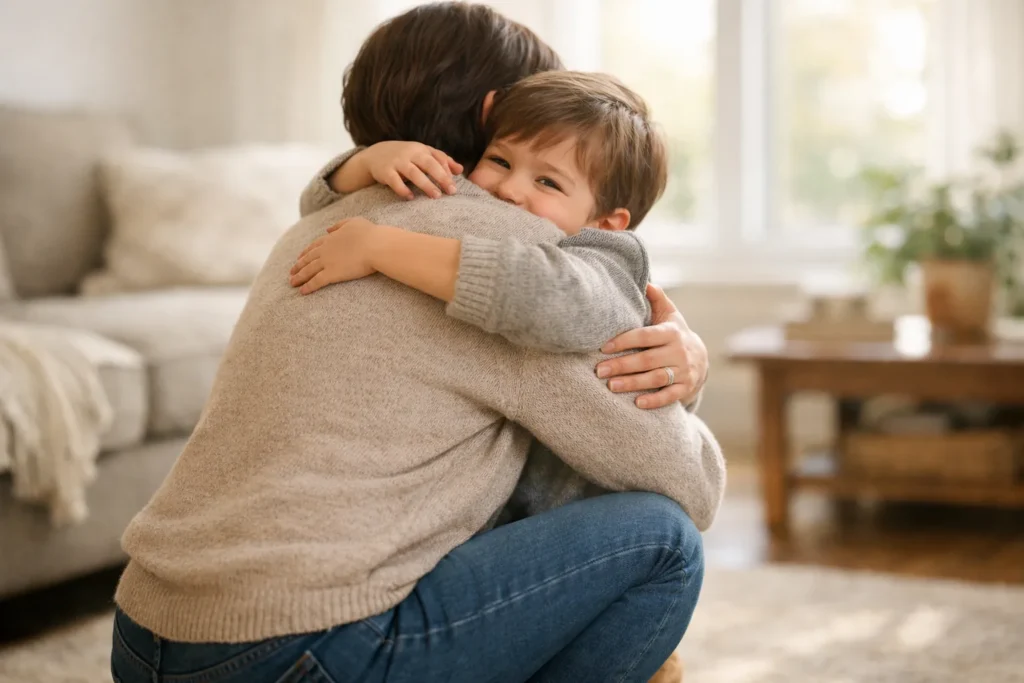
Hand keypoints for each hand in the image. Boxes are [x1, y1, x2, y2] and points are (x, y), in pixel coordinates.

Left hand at [289, 218, 380, 293]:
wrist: (376, 246)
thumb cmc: (370, 234)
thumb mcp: (354, 222)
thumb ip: (339, 225)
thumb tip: (328, 230)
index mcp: (331, 238)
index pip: (314, 246)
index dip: (305, 252)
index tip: (299, 257)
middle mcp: (325, 250)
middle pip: (307, 259)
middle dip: (298, 266)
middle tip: (291, 272)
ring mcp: (327, 262)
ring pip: (308, 271)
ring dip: (299, 277)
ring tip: (292, 283)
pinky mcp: (332, 274)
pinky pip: (316, 282)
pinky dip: (308, 286)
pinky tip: (302, 291)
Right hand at [356, 141, 462, 199]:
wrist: (374, 155)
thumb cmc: (405, 156)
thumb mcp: (422, 154)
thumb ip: (441, 160)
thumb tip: (460, 170)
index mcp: (421, 149)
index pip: (438, 158)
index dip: (447, 170)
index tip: (454, 185)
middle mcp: (410, 153)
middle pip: (429, 164)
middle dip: (441, 177)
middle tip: (452, 191)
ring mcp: (397, 161)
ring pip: (413, 173)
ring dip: (426, 184)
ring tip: (436, 196)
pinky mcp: (385, 171)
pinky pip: (394, 181)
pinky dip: (402, 189)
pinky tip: (410, 198)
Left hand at [595, 284, 708, 408]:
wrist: (702, 358)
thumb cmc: (675, 334)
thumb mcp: (670, 315)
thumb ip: (657, 299)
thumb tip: (645, 282)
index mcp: (671, 332)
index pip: (645, 336)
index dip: (623, 341)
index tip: (603, 348)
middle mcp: (679, 351)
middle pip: (647, 359)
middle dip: (622, 365)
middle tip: (599, 371)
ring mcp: (684, 371)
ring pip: (655, 378)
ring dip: (632, 383)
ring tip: (610, 386)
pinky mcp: (686, 388)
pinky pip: (669, 396)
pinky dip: (654, 401)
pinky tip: (637, 403)